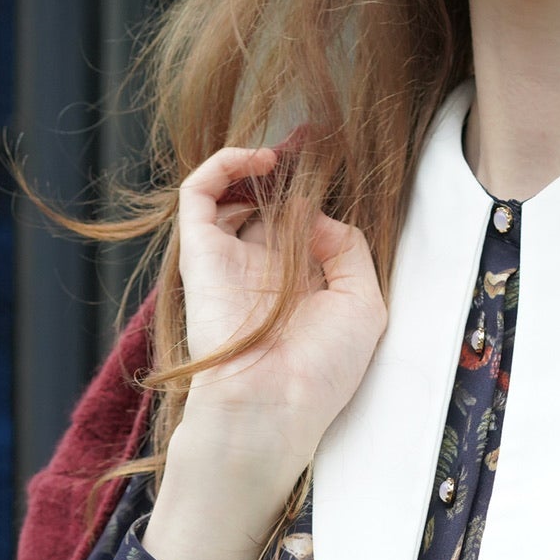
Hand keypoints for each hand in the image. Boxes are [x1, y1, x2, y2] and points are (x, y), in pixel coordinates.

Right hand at [175, 141, 386, 466]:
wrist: (270, 406)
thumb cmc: (320, 371)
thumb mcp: (362, 305)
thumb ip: (348, 250)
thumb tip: (312, 212)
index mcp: (300, 286)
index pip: (304, 227)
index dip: (318, 197)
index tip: (337, 171)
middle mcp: (262, 270)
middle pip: (269, 206)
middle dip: (288, 177)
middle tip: (312, 153)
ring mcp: (229, 259)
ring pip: (231, 195)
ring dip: (255, 167)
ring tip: (284, 157)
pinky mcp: (200, 253)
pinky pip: (198, 194)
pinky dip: (223, 165)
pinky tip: (260, 161)